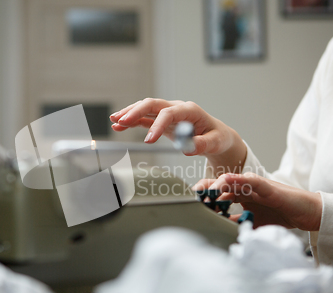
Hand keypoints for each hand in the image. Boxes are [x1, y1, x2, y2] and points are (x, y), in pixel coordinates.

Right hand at [110, 98, 246, 173]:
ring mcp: (168, 113)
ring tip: (114, 121)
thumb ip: (201, 144)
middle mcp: (176, 108)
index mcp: (190, 110)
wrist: (216, 135)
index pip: (169, 113)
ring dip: (129, 113)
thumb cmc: (217, 137)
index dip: (157, 125)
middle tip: (121, 121)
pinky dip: (132, 121)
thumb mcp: (215, 142)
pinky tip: (118, 126)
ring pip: (145, 108)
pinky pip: (145, 118)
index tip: (149, 141)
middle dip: (135, 111)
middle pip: (152, 104)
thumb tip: (187, 147)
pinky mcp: (162, 121)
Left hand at [193, 173, 321, 230]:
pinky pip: (251, 181)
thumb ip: (235, 224)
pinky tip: (227, 179)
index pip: (217, 194)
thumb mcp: (252, 224)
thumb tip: (217, 230)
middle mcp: (244, 189)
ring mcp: (254, 186)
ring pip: (232, 181)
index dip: (203, 198)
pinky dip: (239, 179)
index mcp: (239, 196)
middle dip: (205, 191)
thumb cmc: (280, 216)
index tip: (190, 205)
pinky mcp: (267, 186)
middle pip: (219, 186)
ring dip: (217, 185)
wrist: (306, 214)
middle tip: (192, 199)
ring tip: (205, 191)